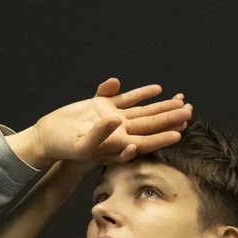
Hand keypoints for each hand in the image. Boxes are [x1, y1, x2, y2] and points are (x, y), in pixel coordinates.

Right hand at [8, 79, 191, 170]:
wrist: (48, 138)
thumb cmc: (64, 148)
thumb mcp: (82, 147)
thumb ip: (101, 135)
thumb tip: (117, 120)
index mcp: (118, 142)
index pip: (146, 140)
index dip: (163, 136)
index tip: (179, 132)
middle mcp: (119, 130)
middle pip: (150, 123)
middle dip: (170, 117)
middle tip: (189, 111)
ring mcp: (112, 116)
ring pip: (143, 109)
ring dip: (161, 105)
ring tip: (180, 100)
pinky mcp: (102, 104)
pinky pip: (125, 97)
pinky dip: (140, 93)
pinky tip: (156, 88)